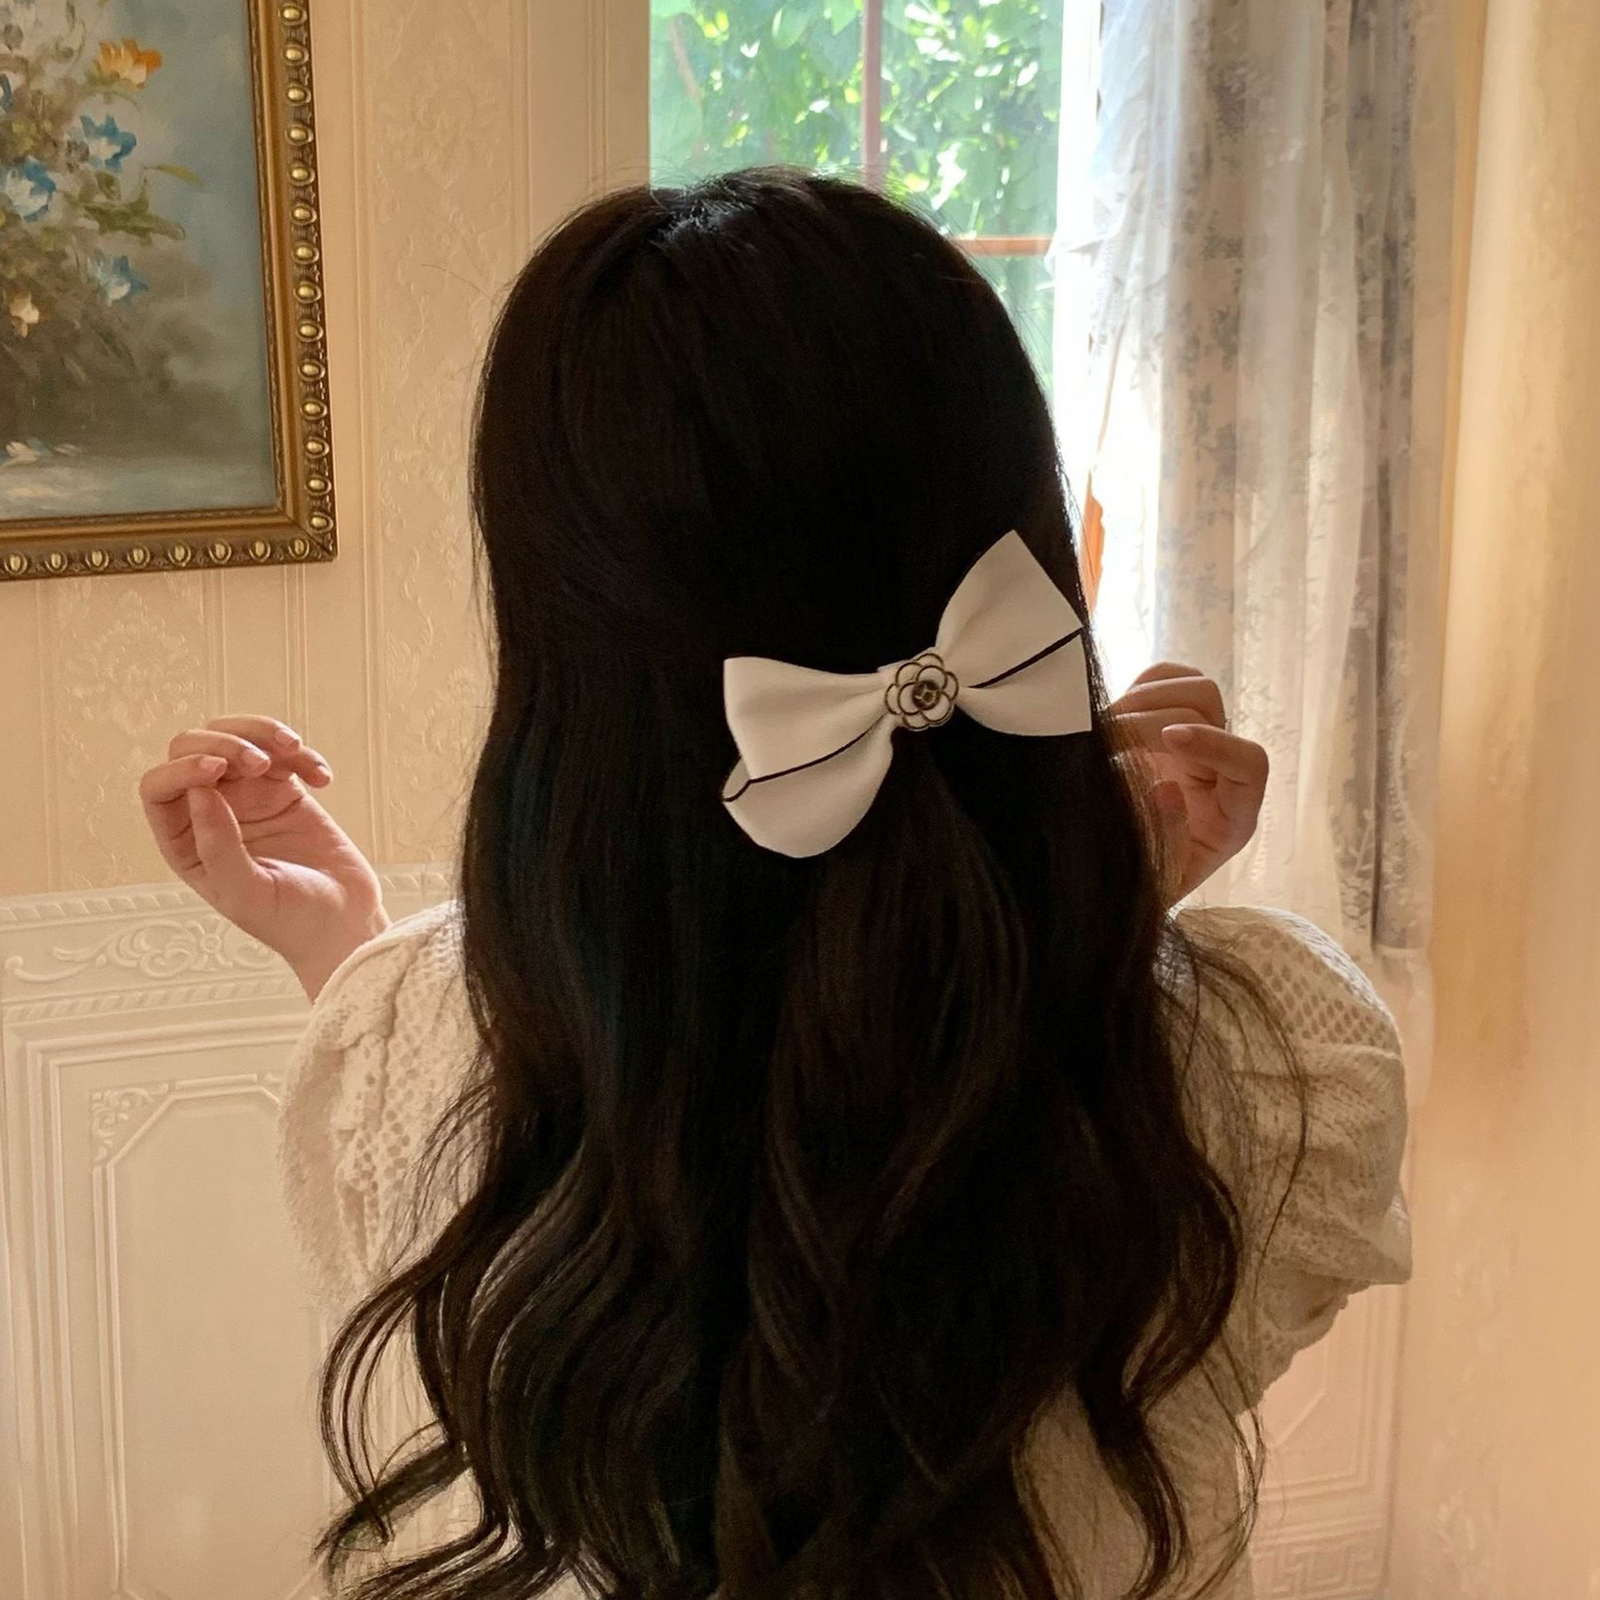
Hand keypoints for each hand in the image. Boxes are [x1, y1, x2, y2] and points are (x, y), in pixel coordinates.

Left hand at [139, 716, 388, 999]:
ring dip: (260, 733)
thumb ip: (217, 844)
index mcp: (184, 843)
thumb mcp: (247, 892)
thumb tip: (199, 790)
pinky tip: (321, 779)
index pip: (159, 787)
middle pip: (192, 749)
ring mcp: (247, 798)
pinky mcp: (285, 789)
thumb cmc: (291, 920)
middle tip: (261, 764)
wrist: (345, 924)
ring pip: (235, 738)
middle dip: (225, 744)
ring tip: (293, 749)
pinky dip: (302, 754)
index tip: (218, 770)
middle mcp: (209, 814)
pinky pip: (282, 752)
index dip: (182, 769)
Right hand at [1108, 663, 1268, 903]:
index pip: (1249, 762)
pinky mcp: (1162, 729)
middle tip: (1107, 733)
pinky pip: (1164, 682)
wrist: (1114, 886)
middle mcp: (1217, 773)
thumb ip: (1163, 844)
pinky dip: (1140, 687)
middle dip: (1159, 715)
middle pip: (1214, 710)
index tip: (1167, 739)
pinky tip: (1109, 715)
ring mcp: (1192, 748)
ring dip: (1145, 698)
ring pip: (1191, 688)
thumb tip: (1166, 786)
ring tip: (1101, 727)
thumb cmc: (1138, 892)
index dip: (1213, 742)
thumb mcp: (1152, 886)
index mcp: (1231, 817)